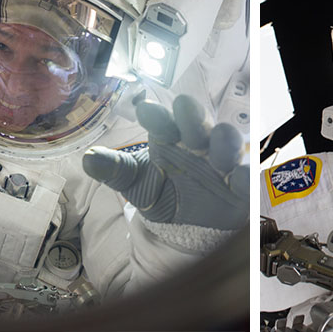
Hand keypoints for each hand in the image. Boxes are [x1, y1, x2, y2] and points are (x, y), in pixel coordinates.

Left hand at [83, 95, 247, 229]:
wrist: (186, 224)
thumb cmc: (163, 191)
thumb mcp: (135, 183)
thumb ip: (114, 170)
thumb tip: (87, 157)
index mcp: (170, 137)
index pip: (162, 120)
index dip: (156, 115)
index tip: (144, 110)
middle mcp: (197, 142)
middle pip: (197, 122)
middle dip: (192, 114)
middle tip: (184, 107)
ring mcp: (221, 160)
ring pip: (226, 141)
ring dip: (222, 138)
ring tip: (214, 138)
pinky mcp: (239, 184)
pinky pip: (246, 176)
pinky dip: (243, 173)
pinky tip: (236, 174)